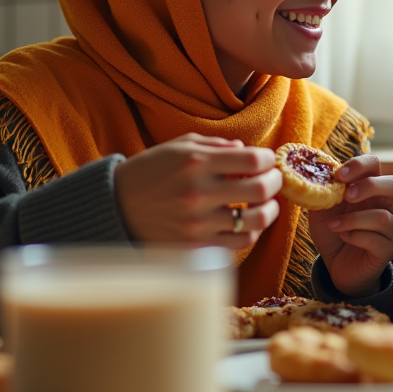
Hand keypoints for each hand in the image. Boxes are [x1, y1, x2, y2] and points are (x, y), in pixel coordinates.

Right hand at [113, 133, 281, 249]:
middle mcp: (199, 193)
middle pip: (261, 190)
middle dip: (276, 182)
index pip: (253, 159)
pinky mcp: (195, 246)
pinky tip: (247, 222)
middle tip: (273, 179)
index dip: (268, 159)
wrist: (116, 205)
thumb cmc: (151, 171)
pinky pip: (239, 242)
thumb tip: (247, 151)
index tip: (266, 160)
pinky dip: (251, 232)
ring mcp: (197, 223)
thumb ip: (216, 145)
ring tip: (266, 204)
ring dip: (269, 210)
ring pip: (256, 221)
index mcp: (196, 162)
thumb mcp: (179, 146)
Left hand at [306, 155, 392, 297]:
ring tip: (333, 224)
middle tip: (347, 195)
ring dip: (353, 219)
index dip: (359, 165)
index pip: (375, 164)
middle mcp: (391, 204)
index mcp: (374, 186)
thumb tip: (314, 173)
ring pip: (383, 217)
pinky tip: (343, 236)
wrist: (336, 263)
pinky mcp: (388, 250)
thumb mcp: (323, 207)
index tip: (338, 175)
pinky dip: (356, 236)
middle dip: (368, 187)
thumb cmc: (334, 228)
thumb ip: (322, 190)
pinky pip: (377, 240)